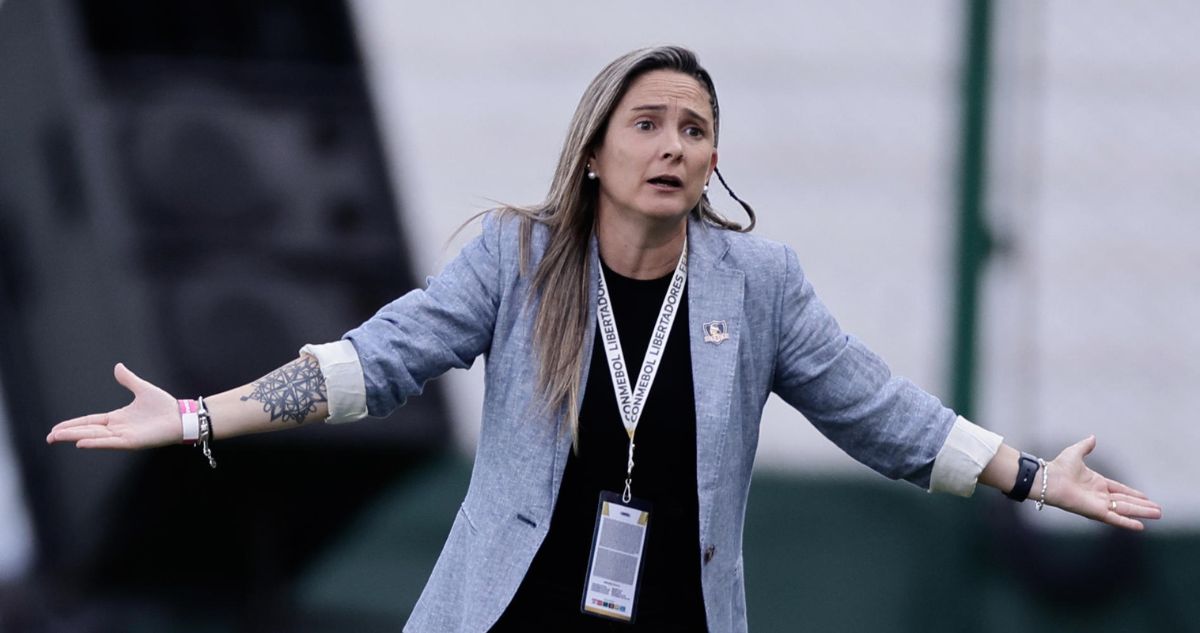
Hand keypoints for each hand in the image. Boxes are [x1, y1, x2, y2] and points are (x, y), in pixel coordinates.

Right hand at [46, 363, 180, 449]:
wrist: (182, 416)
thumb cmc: (165, 406)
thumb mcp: (142, 389)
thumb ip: (128, 380)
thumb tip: (117, 366)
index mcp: (117, 418)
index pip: (89, 422)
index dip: (73, 424)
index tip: (56, 429)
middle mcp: (118, 429)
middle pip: (87, 431)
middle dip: (68, 433)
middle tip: (49, 437)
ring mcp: (124, 436)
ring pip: (94, 437)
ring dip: (76, 437)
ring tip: (57, 438)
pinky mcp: (132, 442)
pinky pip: (111, 442)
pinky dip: (96, 442)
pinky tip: (81, 442)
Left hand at [1046, 436, 1161, 530]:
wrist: (1047, 479)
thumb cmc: (1058, 467)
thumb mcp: (1075, 453)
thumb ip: (1085, 446)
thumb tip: (1092, 437)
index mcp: (1096, 483)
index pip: (1120, 490)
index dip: (1133, 494)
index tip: (1146, 497)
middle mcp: (1099, 495)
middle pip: (1126, 502)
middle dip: (1142, 506)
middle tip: (1158, 510)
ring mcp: (1098, 505)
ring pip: (1125, 510)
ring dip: (1141, 512)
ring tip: (1158, 515)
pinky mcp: (1095, 512)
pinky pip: (1115, 518)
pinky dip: (1127, 522)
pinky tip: (1140, 526)